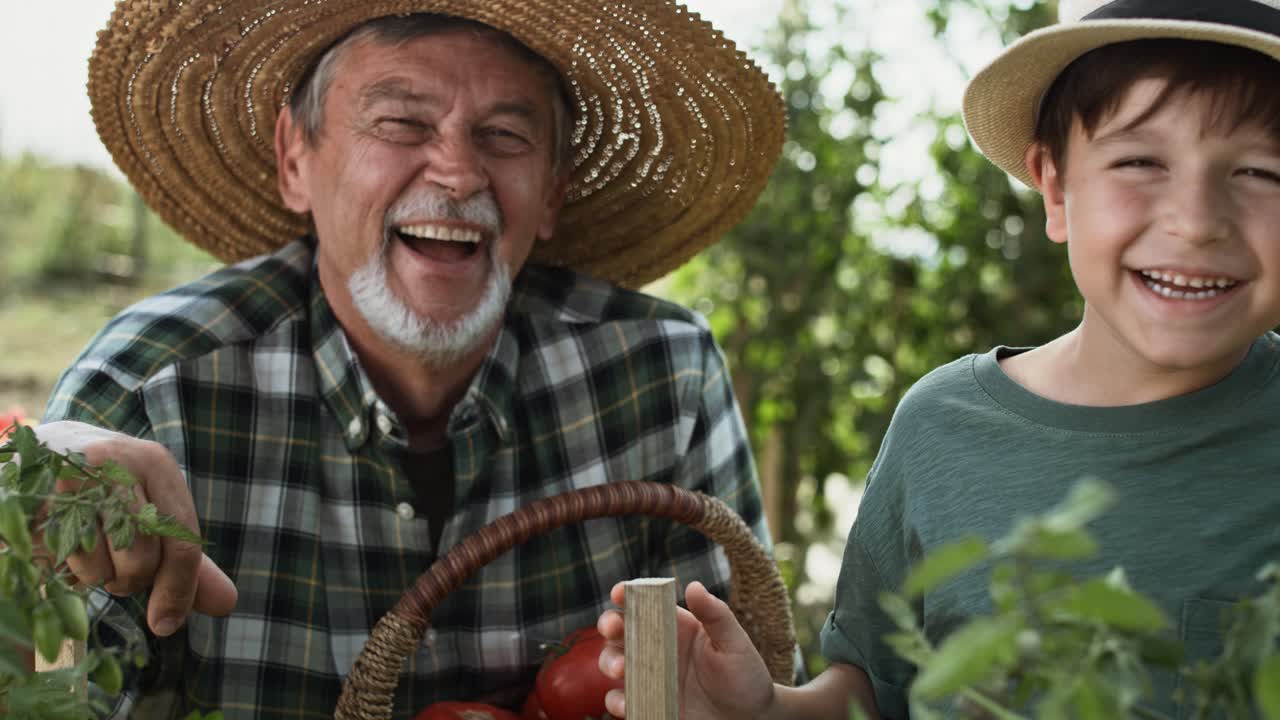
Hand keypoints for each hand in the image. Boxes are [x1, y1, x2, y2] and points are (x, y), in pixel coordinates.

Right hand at [34, 421, 237, 636]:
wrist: (47, 451)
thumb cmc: (112, 491)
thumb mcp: (155, 515)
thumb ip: (187, 561)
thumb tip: (227, 603)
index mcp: (155, 464)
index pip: (181, 543)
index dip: (178, 590)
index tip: (166, 624)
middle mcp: (115, 463)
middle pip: (140, 559)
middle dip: (131, 579)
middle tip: (117, 562)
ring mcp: (68, 478)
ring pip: (97, 566)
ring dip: (96, 574)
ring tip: (90, 547)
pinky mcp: (32, 500)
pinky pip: (59, 563)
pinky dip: (65, 568)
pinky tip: (64, 541)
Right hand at [596, 580, 775, 718]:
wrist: (750, 719)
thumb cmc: (745, 675)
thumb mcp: (734, 643)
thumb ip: (715, 615)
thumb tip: (693, 586)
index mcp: (675, 625)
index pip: (645, 602)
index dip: (627, 593)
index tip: (620, 592)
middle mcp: (657, 647)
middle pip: (621, 629)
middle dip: (609, 624)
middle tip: (612, 629)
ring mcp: (650, 676)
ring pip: (614, 661)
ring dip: (609, 661)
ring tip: (621, 670)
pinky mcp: (648, 703)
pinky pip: (622, 699)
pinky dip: (617, 700)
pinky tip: (627, 703)